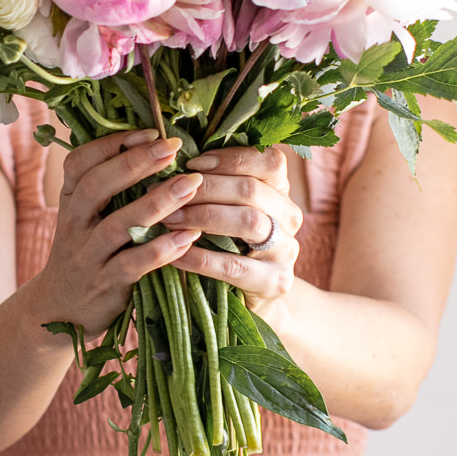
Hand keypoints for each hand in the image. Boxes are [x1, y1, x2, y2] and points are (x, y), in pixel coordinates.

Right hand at [31, 129, 203, 335]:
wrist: (62, 307)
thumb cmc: (87, 249)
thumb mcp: (85, 214)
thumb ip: (109, 184)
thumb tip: (154, 142)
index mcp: (70, 199)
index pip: (80, 162)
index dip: (112, 144)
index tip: (150, 131)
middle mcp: (74, 223)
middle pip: (98, 186)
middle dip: (137, 163)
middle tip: (173, 148)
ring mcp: (88, 255)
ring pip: (118, 225)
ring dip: (157, 202)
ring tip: (191, 184)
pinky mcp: (105, 284)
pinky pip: (133, 264)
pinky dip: (163, 249)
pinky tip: (190, 236)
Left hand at [163, 145, 301, 320]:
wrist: (250, 296)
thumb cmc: (228, 243)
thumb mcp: (227, 209)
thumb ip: (214, 184)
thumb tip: (173, 161)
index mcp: (280, 189)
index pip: (267, 160)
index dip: (229, 158)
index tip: (191, 163)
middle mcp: (289, 215)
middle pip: (251, 189)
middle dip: (205, 188)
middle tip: (166, 192)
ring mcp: (287, 249)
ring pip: (248, 222)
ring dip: (203, 217)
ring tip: (169, 219)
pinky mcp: (276, 281)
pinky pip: (234, 266)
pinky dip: (201, 258)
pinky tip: (176, 255)